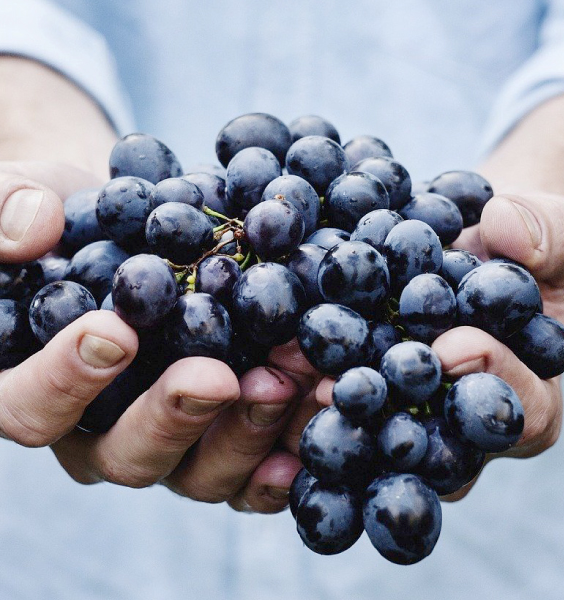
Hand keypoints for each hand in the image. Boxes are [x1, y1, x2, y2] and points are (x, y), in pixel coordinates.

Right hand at [0, 160, 323, 512]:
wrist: (131, 226)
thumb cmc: (62, 220)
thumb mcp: (6, 196)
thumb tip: (32, 229)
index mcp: (34, 388)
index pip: (30, 408)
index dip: (65, 380)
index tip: (114, 332)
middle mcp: (102, 430)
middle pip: (127, 455)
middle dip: (174, 417)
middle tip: (216, 376)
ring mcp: (171, 439)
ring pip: (200, 471)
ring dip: (247, 431)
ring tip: (289, 378)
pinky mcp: (224, 433)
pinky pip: (254, 465)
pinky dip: (288, 448)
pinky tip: (319, 412)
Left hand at [309, 192, 562, 499]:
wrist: (483, 240)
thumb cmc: (533, 243)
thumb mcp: (559, 231)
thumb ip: (548, 232)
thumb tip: (504, 225)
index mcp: (531, 392)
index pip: (522, 407)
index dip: (492, 379)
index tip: (452, 347)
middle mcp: (464, 415)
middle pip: (436, 439)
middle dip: (391, 413)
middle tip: (345, 391)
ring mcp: (414, 406)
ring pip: (379, 426)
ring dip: (335, 408)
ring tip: (294, 384)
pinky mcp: (372, 383)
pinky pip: (344, 390)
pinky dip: (310, 377)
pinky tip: (274, 359)